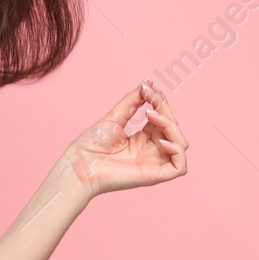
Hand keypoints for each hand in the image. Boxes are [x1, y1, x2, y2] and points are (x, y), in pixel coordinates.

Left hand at [63, 79, 188, 198]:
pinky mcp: (154, 176)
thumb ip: (133, 101)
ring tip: (151, 114)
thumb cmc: (90, 145)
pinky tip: (161, 140)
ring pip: (181, 144)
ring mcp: (153, 164)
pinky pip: (180, 167)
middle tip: (150, 97)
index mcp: (142, 140)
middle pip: (174, 129)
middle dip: (165, 109)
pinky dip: (177, 151)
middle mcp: (150, 152)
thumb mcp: (115, 117)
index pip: (164, 119)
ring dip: (171, 125)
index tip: (148, 88)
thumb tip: (148, 83)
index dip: (161, 102)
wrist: (78, 164)